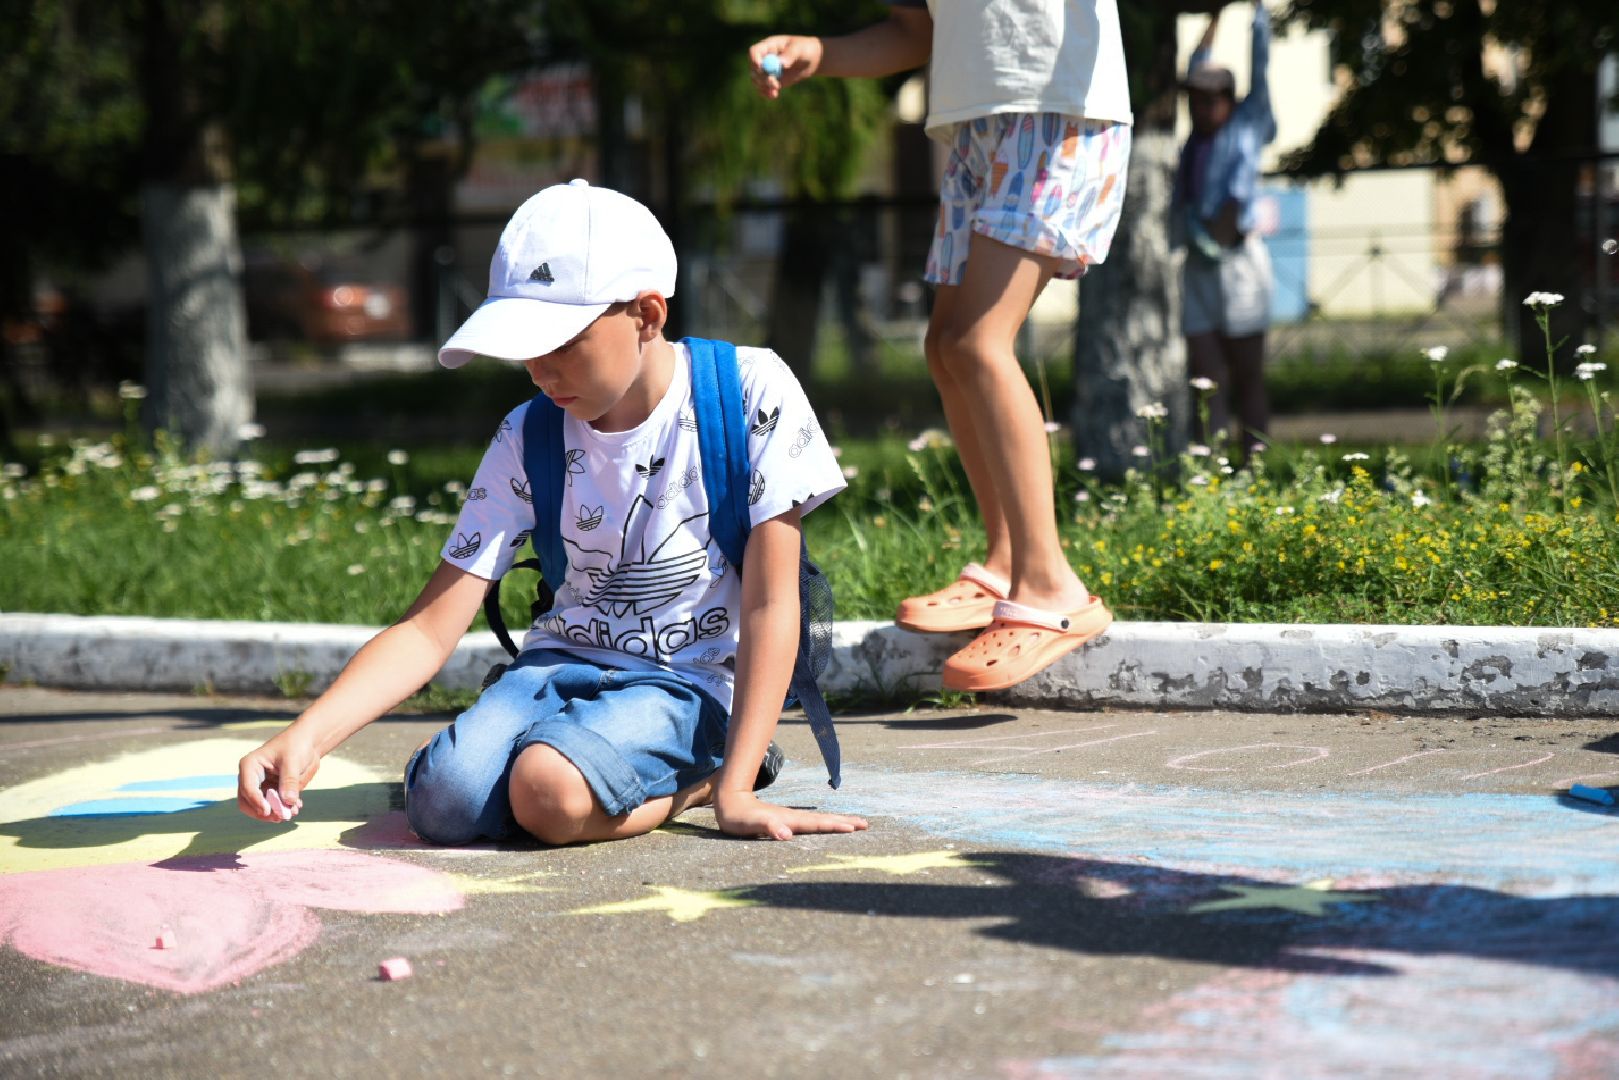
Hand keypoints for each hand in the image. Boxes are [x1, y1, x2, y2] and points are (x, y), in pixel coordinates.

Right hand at [237, 731, 320, 822]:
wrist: (307, 743)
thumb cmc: (296, 745)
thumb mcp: (293, 761)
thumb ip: (290, 781)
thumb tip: (288, 802)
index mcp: (250, 765)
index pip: (247, 788)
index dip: (256, 801)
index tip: (269, 811)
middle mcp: (251, 777)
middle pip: (247, 802)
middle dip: (262, 812)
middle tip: (280, 817)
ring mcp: (261, 786)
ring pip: (260, 807)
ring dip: (275, 813)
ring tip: (292, 812)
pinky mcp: (272, 792)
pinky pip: (274, 806)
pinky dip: (283, 809)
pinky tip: (296, 807)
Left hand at [713, 790, 867, 840]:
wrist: (729, 801)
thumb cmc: (738, 816)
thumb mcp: (750, 824)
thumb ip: (768, 827)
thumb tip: (786, 835)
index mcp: (789, 820)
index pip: (817, 823)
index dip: (835, 825)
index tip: (854, 827)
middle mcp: (792, 819)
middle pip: (823, 820)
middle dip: (844, 822)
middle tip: (865, 824)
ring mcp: (790, 819)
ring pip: (819, 821)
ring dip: (837, 822)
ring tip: (855, 824)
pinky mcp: (785, 821)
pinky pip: (811, 824)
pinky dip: (824, 824)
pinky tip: (828, 826)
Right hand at [747, 35, 822, 98]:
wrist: (810, 61)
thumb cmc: (804, 49)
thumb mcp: (798, 49)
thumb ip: (789, 55)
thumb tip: (781, 63)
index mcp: (768, 46)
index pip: (754, 51)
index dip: (755, 59)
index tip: (760, 67)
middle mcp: (764, 58)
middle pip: (753, 68)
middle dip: (761, 77)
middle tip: (773, 82)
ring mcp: (766, 70)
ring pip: (757, 80)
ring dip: (765, 86)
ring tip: (777, 87)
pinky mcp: (771, 81)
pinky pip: (763, 89)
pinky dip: (767, 93)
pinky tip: (774, 95)